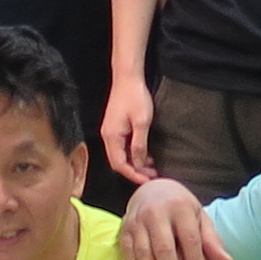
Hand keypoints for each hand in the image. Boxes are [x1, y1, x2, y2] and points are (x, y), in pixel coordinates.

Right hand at [98, 71, 157, 185]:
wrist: (127, 78)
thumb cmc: (135, 97)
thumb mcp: (142, 122)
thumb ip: (139, 144)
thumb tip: (139, 163)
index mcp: (112, 137)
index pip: (119, 165)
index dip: (133, 175)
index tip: (148, 181)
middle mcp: (107, 136)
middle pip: (118, 162)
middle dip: (135, 171)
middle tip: (153, 176)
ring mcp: (110, 132)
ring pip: (121, 155)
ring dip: (135, 163)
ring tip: (152, 168)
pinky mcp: (115, 127)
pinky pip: (122, 147)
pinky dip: (133, 154)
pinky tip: (146, 154)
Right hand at [117, 177, 218, 259]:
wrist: (153, 189)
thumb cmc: (181, 209)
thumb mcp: (200, 218)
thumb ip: (212, 241)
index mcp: (181, 207)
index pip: (189, 239)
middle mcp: (157, 211)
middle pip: (164, 248)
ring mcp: (138, 219)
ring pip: (144, 251)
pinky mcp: (124, 226)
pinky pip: (128, 250)